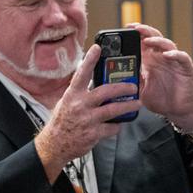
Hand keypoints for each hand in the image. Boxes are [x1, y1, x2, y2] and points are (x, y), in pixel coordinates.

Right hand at [34, 45, 141, 181]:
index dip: (90, 59)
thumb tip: (96, 81)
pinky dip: (117, 125)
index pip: (81, 73)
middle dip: (122, 88)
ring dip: (128, 106)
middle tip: (133, 86)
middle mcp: (79, 105)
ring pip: (113, 110)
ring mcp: (87, 120)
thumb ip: (81, 93)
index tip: (98, 47)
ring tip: (137, 104)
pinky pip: (112, 127)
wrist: (55, 145)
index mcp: (72, 95)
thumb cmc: (63, 122)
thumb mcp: (67, 102)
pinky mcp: (93, 133)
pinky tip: (119, 123)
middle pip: (105, 91)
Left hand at [132, 23, 192, 128]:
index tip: (126, 28)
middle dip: (145, 31)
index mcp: (151, 61)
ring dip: (157, 40)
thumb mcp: (141, 91)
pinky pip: (182, 57)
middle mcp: (162, 58)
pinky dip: (175, 54)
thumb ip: (132, 81)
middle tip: (135, 28)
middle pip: (154, 38)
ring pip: (167, 44)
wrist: (178, 111)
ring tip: (147, 40)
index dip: (136, 33)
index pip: (143, 42)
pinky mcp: (186, 68)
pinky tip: (166, 55)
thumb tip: (117, 76)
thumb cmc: (161, 100)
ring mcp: (174, 62)